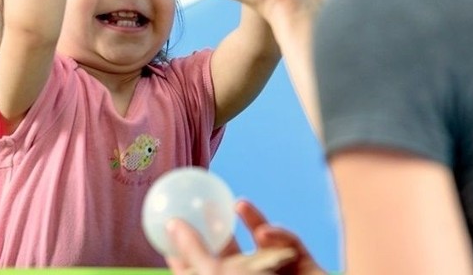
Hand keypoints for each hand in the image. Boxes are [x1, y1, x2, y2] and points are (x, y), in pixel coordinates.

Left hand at [163, 200, 324, 274]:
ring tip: (239, 204)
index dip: (182, 253)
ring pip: (262, 244)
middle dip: (216, 229)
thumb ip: (194, 250)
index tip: (170, 227)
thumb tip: (171, 225)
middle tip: (207, 203)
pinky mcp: (302, 265)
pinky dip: (278, 234)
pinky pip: (289, 242)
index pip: (198, 272)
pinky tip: (265, 232)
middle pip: (229, 255)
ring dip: (253, 222)